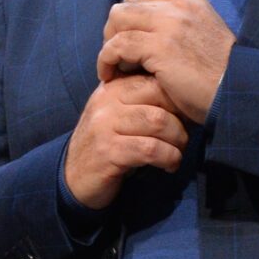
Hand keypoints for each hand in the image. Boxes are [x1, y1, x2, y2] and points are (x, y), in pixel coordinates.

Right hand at [64, 73, 187, 209]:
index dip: (178, 98)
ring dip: (178, 140)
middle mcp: (106, 101)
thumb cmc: (105, 145)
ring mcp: (105, 125)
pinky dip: (169, 158)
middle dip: (181, 118)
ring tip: (178, 152)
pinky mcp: (108, 152)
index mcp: (112, 88)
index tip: (186, 117)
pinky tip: (169, 166)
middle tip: (185, 136)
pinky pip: (151, 149)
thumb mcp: (117, 115)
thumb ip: (139, 99)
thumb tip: (181, 94)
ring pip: (158, 121)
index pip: (154, 79)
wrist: (72, 179)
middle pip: (160, 96)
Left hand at [97, 0, 235, 123]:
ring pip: (117, 20)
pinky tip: (111, 73)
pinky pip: (116, 46)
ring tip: (115, 64)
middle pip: (125, 4)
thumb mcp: (202, 29)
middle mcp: (178, 4)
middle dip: (115, 29)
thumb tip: (144, 26)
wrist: (235, 89)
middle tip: (119, 52)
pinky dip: (107, 60)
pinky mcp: (159, 47)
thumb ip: (178, 20)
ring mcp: (168, 23)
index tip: (129, 28)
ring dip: (109, 43)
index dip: (128, 5)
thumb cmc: (218, 70)